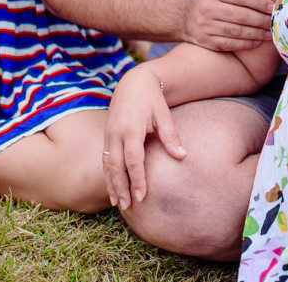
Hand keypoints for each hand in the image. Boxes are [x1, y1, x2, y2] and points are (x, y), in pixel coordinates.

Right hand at [103, 63, 186, 209]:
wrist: (133, 82)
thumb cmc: (151, 98)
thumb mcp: (163, 114)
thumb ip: (171, 136)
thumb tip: (182, 156)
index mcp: (131, 128)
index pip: (133, 159)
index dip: (137, 178)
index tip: (142, 196)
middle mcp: (116, 133)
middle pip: (116, 166)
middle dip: (122, 187)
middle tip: (129, 206)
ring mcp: (108, 135)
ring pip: (107, 165)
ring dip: (112, 184)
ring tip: (119, 203)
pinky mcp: (106, 136)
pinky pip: (105, 159)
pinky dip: (108, 175)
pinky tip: (113, 188)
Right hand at [181, 0, 273, 50]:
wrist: (182, 16)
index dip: (260, 2)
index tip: (273, 6)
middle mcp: (208, 8)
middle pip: (241, 16)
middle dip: (261, 20)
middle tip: (275, 22)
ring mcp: (206, 26)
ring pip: (237, 31)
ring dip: (256, 33)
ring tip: (270, 33)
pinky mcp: (206, 41)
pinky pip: (229, 43)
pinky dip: (244, 44)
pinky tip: (256, 42)